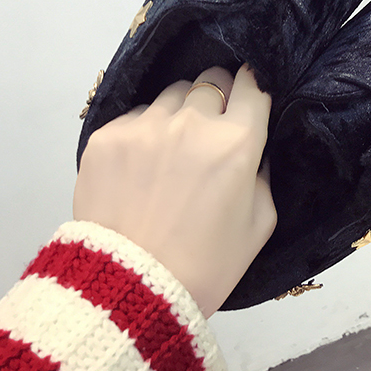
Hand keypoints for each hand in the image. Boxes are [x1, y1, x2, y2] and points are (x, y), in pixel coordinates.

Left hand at [73, 64, 275, 315]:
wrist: (130, 291)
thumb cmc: (206, 264)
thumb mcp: (259, 224)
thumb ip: (263, 175)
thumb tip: (253, 150)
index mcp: (237, 142)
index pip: (253, 85)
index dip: (253, 89)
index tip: (248, 98)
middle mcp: (192, 123)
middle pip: (212, 79)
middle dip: (218, 96)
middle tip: (212, 126)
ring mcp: (146, 126)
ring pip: (174, 93)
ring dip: (181, 111)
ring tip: (173, 146)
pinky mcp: (108, 137)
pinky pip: (136, 115)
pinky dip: (145, 131)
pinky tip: (141, 164)